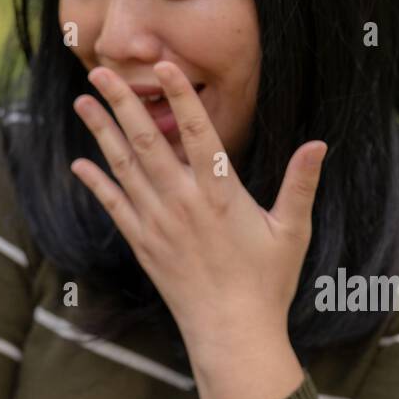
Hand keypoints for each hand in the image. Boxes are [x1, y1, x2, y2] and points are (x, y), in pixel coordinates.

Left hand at [68, 61, 326, 367]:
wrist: (231, 332)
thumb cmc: (266, 283)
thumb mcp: (292, 231)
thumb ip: (300, 184)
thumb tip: (318, 144)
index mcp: (220, 193)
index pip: (196, 132)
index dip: (179, 96)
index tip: (164, 66)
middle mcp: (182, 203)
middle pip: (147, 142)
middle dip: (122, 103)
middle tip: (103, 72)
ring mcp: (157, 224)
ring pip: (124, 168)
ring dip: (101, 132)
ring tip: (83, 102)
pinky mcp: (143, 245)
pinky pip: (113, 206)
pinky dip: (96, 183)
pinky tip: (80, 163)